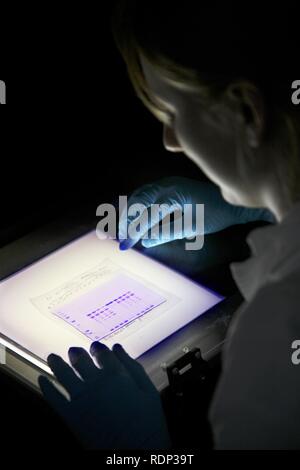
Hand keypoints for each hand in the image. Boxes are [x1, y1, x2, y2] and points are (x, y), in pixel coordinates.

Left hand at [39, 343, 170, 448]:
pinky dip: (46, 386)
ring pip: (62, 373)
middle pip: (80, 360)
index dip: (97, 348)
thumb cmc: (146, 425)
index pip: (101, 352)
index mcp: (115, 375)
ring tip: (52, 357)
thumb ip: (133, 367)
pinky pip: (53, 396)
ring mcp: (81, 399)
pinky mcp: (71, 416)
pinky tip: (42, 379)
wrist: (134, 454)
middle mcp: (95, 383)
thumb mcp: (148, 391)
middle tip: (73, 351)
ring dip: (56, 362)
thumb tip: (119, 350)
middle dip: (76, 353)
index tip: (95, 347)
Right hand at [119, 176, 273, 249]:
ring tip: (124, 231)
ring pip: (140, 195)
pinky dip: (137, 207)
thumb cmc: (215, 214)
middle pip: (138, 199)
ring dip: (130, 213)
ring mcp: (167, 183)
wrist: (230, 202)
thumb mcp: (192, 227)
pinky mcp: (168, 186)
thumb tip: (146, 241)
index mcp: (174, 192)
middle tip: (121, 239)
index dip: (135, 229)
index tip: (127, 244)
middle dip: (127, 220)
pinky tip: (134, 220)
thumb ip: (168, 233)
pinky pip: (146, 194)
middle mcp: (167, 184)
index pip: (148, 212)